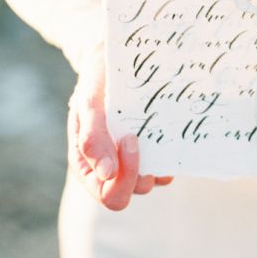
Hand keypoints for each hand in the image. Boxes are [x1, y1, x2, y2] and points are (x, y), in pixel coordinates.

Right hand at [67, 39, 173, 210]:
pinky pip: (164, 166)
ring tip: (155, 130)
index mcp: (87, 165)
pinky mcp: (150, 151)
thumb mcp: (88, 103)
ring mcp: (131, 161)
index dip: (123, 177)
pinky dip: (169, 155)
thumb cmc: (97, 82)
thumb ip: (92, 138)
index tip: (130, 139)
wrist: (113, 63)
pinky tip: (169, 132)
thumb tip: (107, 174)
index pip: (107, 194)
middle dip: (138, 172)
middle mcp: (109, 170)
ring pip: (149, 181)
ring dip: (155, 163)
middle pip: (129, 194)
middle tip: (137, 137)